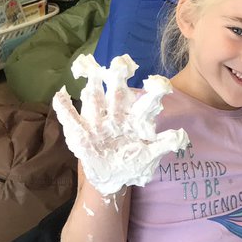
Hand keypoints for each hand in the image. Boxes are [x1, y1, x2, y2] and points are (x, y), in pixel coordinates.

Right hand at [53, 54, 189, 196]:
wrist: (113, 177)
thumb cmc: (133, 162)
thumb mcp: (149, 156)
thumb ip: (163, 145)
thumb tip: (181, 136)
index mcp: (135, 121)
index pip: (145, 104)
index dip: (151, 94)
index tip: (160, 83)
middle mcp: (116, 117)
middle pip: (117, 96)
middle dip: (118, 81)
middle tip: (120, 64)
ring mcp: (98, 123)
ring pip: (95, 101)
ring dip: (93, 87)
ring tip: (91, 70)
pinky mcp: (82, 133)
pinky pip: (72, 119)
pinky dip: (65, 109)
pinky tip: (60, 96)